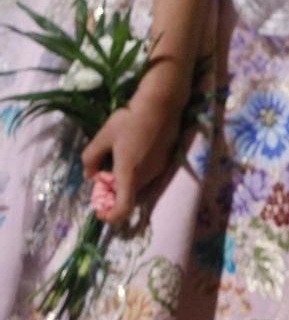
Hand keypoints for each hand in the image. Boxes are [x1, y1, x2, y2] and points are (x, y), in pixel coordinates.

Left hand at [79, 68, 191, 226]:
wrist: (162, 102)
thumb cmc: (130, 119)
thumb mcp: (103, 136)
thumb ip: (91, 158)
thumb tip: (90, 174)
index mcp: (129, 174)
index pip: (123, 209)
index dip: (110, 217)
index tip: (100, 211)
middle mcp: (147, 176)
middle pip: (129, 195)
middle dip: (114, 192)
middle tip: (102, 174)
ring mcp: (159, 167)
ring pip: (139, 182)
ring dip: (126, 179)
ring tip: (118, 157)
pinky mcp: (167, 157)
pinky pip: (149, 171)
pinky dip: (138, 169)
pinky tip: (134, 147)